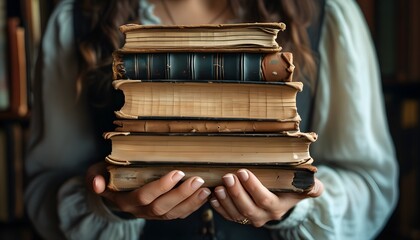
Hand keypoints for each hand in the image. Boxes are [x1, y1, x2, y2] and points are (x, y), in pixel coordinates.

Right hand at [86, 162, 210, 219]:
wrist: (114, 188)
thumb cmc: (108, 176)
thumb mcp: (96, 173)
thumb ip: (95, 177)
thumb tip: (96, 183)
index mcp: (125, 200)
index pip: (144, 196)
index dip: (161, 187)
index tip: (177, 173)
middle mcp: (140, 210)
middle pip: (162, 207)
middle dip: (181, 195)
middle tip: (197, 179)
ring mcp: (152, 214)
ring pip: (173, 213)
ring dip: (191, 202)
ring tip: (205, 189)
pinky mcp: (163, 214)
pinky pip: (179, 215)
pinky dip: (193, 207)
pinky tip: (204, 196)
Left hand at [209, 169, 323, 226]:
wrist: (280, 201)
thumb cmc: (290, 189)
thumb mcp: (303, 187)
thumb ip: (311, 186)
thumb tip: (316, 185)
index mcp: (277, 207)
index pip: (264, 200)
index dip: (253, 188)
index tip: (243, 172)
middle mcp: (263, 216)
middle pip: (248, 208)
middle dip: (236, 193)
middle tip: (228, 176)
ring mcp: (250, 218)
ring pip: (236, 213)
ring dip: (225, 201)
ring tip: (219, 187)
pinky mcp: (239, 217)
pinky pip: (228, 216)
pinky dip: (219, 207)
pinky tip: (213, 196)